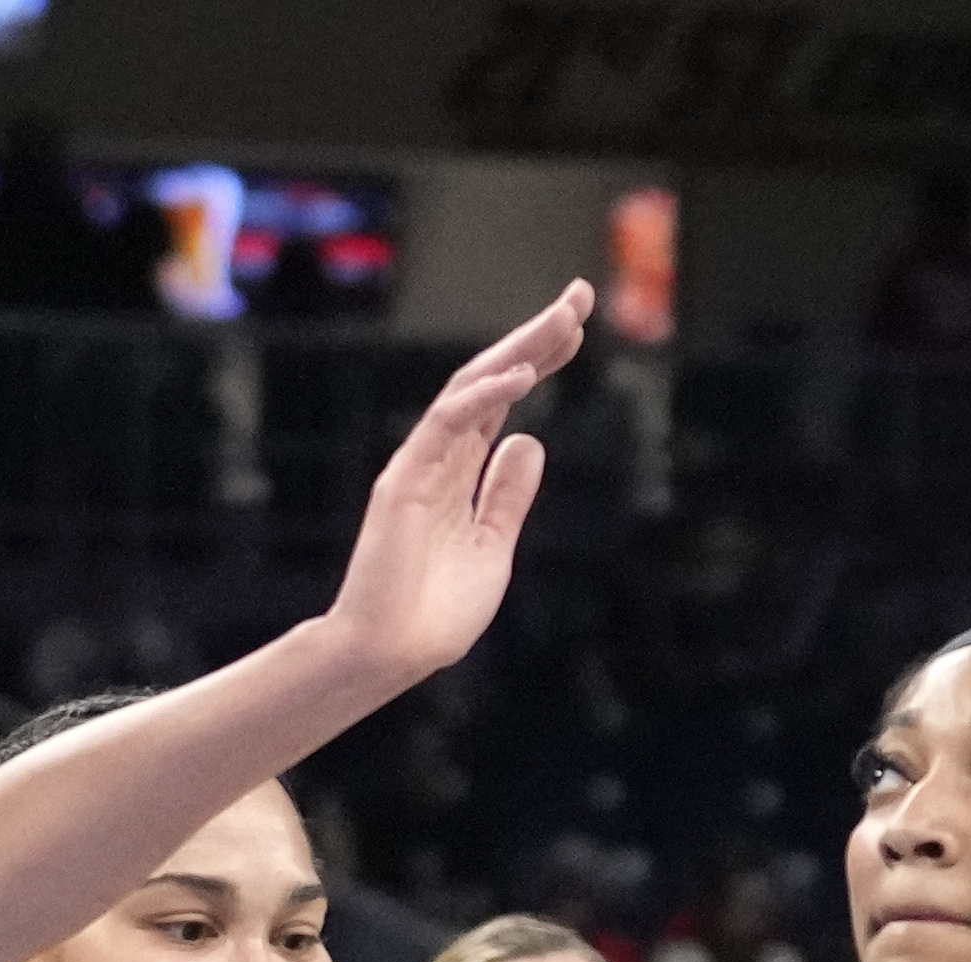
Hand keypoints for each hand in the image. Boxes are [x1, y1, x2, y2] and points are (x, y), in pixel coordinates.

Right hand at [319, 282, 590, 686]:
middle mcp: (439, 457)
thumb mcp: (493, 546)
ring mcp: (420, 465)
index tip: (578, 327)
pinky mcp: (404, 481)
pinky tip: (522, 376)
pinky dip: (484, 396)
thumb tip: (531, 442)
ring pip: (469, 389)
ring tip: (562, 323)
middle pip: (490, 380)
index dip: (538, 359)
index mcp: (459, 472)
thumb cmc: (435, 611)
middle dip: (535, 337)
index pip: (502, 400)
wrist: (390, 654)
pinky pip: (446, 426)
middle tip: (580, 297)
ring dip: (517, 352)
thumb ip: (507, 495)